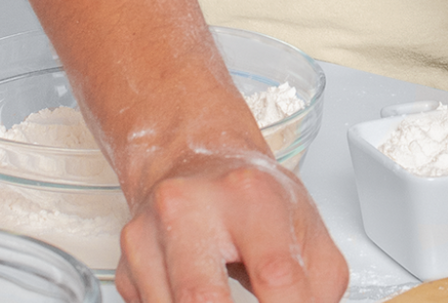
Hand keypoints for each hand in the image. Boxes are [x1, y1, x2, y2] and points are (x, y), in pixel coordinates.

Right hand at [115, 143, 346, 302]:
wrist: (193, 159)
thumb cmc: (252, 196)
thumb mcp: (305, 223)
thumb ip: (322, 283)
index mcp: (250, 194)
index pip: (275, 274)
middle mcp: (191, 208)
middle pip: (202, 299)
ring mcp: (148, 237)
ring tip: (230, 294)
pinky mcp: (125, 268)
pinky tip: (200, 297)